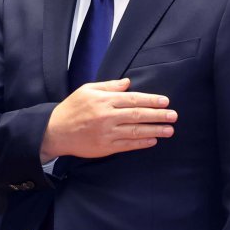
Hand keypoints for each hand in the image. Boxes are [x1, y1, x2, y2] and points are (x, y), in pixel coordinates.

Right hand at [39, 77, 174, 162]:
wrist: (55, 132)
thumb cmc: (71, 108)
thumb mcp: (86, 90)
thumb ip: (108, 86)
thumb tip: (127, 83)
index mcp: (104, 100)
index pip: (133, 99)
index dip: (151, 100)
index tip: (165, 101)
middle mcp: (107, 116)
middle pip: (138, 115)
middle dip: (158, 115)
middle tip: (173, 116)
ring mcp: (107, 133)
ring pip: (135, 131)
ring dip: (155, 130)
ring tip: (169, 130)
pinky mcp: (105, 147)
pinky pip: (127, 145)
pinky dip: (141, 143)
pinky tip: (153, 140)